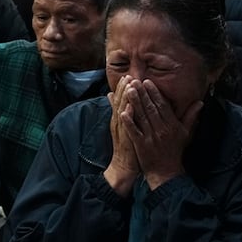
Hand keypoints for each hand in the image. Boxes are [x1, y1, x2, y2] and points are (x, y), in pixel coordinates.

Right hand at [103, 75, 140, 196]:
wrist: (123, 165)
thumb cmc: (127, 146)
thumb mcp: (123, 127)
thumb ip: (118, 111)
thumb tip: (112, 96)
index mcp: (119, 119)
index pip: (121, 100)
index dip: (123, 88)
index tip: (128, 75)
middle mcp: (119, 122)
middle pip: (120, 102)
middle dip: (124, 89)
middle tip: (128, 75)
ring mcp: (121, 130)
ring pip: (121, 110)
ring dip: (125, 98)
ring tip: (128, 85)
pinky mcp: (126, 138)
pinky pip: (126, 124)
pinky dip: (127, 115)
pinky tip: (130, 106)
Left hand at [120, 78, 201, 189]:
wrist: (166, 171)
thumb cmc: (175, 151)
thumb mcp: (185, 133)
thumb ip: (191, 117)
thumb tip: (200, 102)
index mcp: (172, 125)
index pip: (162, 105)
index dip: (154, 93)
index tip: (147, 82)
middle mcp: (162, 129)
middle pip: (151, 108)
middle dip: (142, 93)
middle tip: (135, 81)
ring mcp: (151, 137)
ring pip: (142, 117)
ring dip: (135, 103)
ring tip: (128, 90)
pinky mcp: (142, 145)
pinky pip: (134, 131)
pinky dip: (129, 121)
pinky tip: (122, 111)